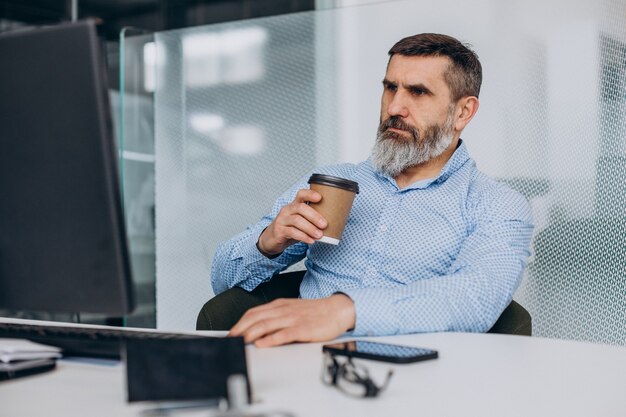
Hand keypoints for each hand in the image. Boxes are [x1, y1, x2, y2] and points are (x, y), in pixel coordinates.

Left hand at [228, 294, 355, 347]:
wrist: (337, 310)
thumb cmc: (314, 313)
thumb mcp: (291, 311)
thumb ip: (275, 318)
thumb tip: (257, 331)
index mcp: (279, 305)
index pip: (253, 313)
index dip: (238, 323)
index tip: (229, 334)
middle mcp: (283, 310)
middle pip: (255, 318)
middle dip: (239, 330)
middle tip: (229, 341)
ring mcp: (292, 319)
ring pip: (265, 324)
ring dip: (249, 334)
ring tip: (239, 343)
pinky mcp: (302, 329)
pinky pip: (283, 334)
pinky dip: (270, 339)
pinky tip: (262, 344)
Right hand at [257, 189, 327, 255]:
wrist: (272, 239)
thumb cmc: (291, 229)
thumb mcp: (301, 222)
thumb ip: (312, 220)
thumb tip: (334, 223)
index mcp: (294, 205)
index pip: (301, 194)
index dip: (310, 194)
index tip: (320, 198)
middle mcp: (287, 210)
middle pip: (300, 208)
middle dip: (314, 216)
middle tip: (324, 224)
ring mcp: (282, 220)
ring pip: (297, 221)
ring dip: (310, 228)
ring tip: (319, 235)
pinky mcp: (279, 230)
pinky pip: (292, 232)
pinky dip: (303, 237)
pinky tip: (311, 241)